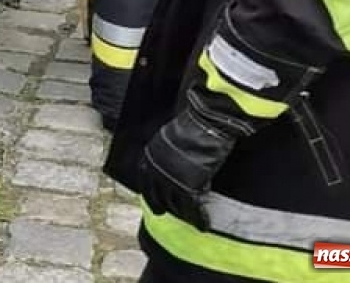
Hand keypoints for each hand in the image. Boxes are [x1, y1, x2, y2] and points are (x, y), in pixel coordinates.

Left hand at [139, 104, 238, 230]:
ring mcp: (171, 180)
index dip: (149, 195)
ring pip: (174, 204)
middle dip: (162, 206)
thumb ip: (165, 154)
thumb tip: (168, 163)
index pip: (145, 181)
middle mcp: (157, 170)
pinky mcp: (188, 187)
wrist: (204, 124)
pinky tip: (203, 224)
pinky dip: (199, 218)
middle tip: (165, 213)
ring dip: (182, 214)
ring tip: (190, 220)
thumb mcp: (168, 138)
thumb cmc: (190, 126)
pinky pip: (192, 208)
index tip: (154, 203)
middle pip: (157, 196)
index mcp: (150, 156)